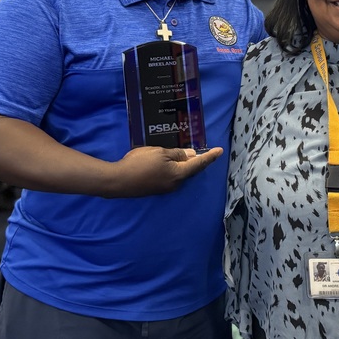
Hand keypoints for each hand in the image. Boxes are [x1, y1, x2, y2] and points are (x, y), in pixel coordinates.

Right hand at [107, 145, 222, 196]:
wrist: (118, 181)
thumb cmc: (139, 164)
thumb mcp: (160, 153)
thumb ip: (177, 154)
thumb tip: (191, 155)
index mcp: (179, 174)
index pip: (199, 163)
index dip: (210, 156)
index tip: (220, 150)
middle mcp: (175, 184)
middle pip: (191, 170)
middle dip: (197, 160)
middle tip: (205, 151)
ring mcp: (166, 188)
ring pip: (180, 173)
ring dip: (184, 164)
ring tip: (185, 154)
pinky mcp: (157, 188)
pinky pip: (171, 176)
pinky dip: (174, 168)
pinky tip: (170, 162)